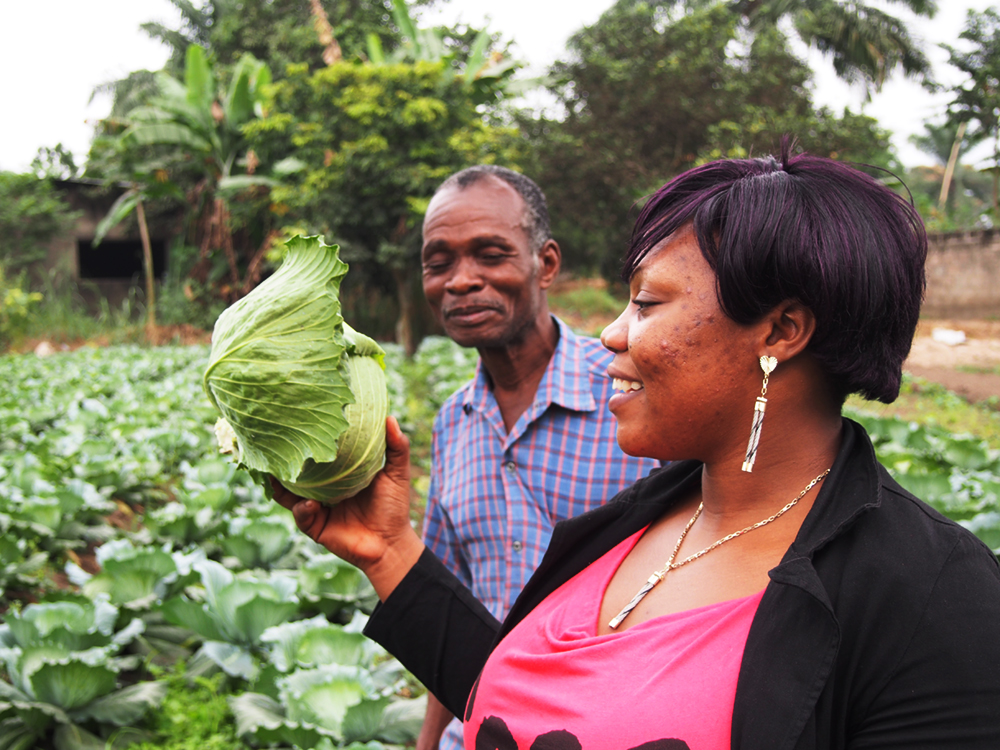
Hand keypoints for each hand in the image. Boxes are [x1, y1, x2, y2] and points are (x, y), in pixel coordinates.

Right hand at [271, 416, 424, 599]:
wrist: (391, 544)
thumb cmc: (394, 507)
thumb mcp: (397, 474)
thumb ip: (397, 447)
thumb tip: (391, 417)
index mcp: (340, 472)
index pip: (319, 452)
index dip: (309, 440)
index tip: (299, 420)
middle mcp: (324, 487)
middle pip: (298, 470)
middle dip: (285, 459)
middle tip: (275, 443)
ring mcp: (317, 506)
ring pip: (290, 493)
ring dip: (281, 483)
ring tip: (276, 472)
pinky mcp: (314, 526)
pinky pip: (301, 515)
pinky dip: (302, 508)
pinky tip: (310, 504)